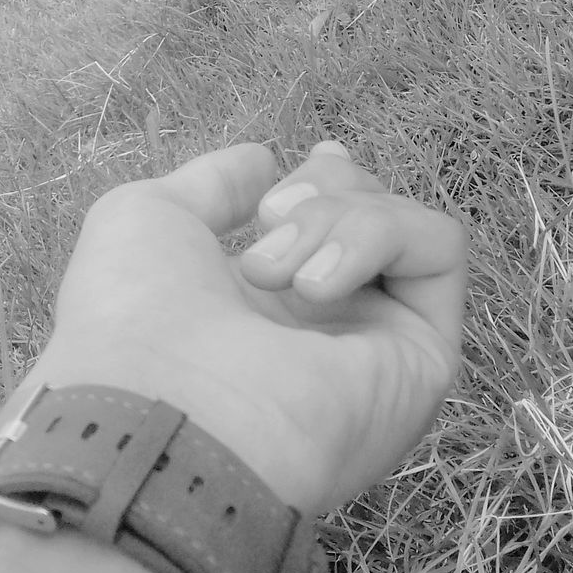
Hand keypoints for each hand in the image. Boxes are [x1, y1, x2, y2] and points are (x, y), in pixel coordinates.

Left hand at [26, 141, 465, 514]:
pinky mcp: (424, 360)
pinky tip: (316, 285)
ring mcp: (377, 348)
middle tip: (270, 218)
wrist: (160, 410)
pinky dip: (381, 235)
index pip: (333, 234)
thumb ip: (213, 183)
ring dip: (337, 217)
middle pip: (375, 215)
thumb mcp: (149, 217)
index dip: (332, 184)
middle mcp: (326, 332)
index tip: (308, 163)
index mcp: (261, 309)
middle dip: (327, 188)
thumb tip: (265, 161)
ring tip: (273, 269)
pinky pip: (438, 248)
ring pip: (406, 225)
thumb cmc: (133, 318)